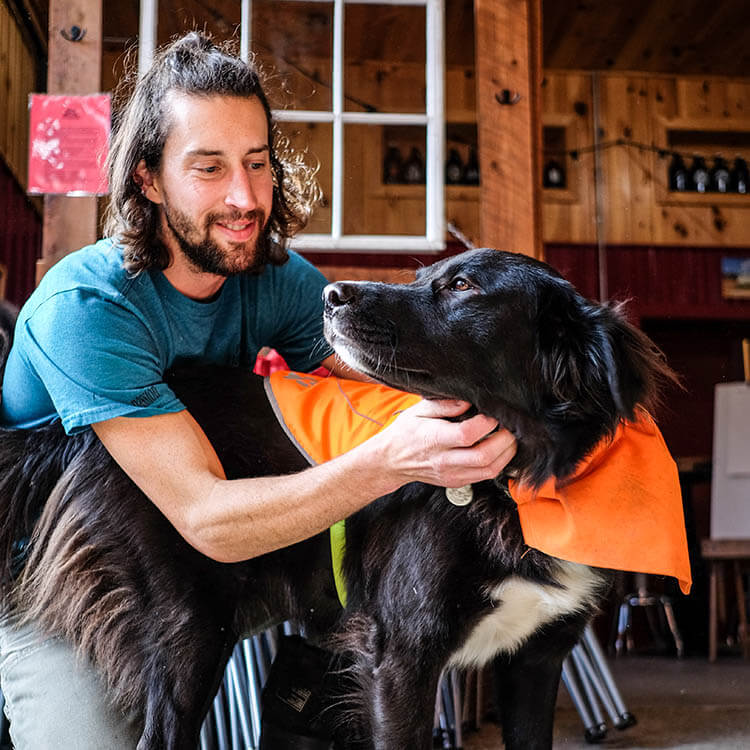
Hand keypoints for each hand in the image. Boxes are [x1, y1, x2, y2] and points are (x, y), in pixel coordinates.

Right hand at [373, 399, 516, 490]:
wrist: (391, 461)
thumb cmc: (405, 433)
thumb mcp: (418, 410)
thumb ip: (444, 404)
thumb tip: (469, 401)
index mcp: (434, 439)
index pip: (468, 434)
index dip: (487, 422)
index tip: (494, 412)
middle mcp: (445, 460)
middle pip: (484, 456)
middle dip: (505, 440)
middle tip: (510, 425)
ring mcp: (452, 474)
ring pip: (490, 470)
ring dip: (507, 453)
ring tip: (509, 437)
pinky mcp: (457, 482)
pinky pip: (485, 476)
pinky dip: (499, 463)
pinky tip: (500, 449)